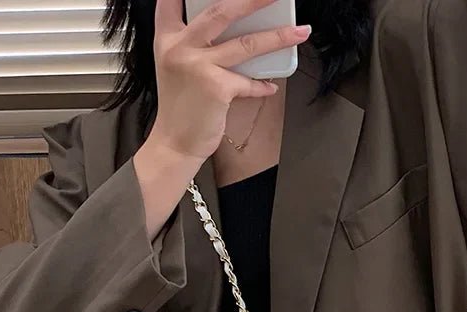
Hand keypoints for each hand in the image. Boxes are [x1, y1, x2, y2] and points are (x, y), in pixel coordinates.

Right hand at [149, 0, 311, 160]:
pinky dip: (262, 85)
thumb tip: (234, 33)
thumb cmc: (180, 107)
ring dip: (277, 37)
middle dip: (252, 1)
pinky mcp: (216, 88)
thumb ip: (195, 45)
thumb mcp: (177, 68)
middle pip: (221, 11)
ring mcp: (198, 66)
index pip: (172, 1)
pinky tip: (270, 86)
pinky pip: (248, 81)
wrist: (175, 142)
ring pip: (246, 44)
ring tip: (299, 32)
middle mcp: (180, 47)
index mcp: (168, 38)